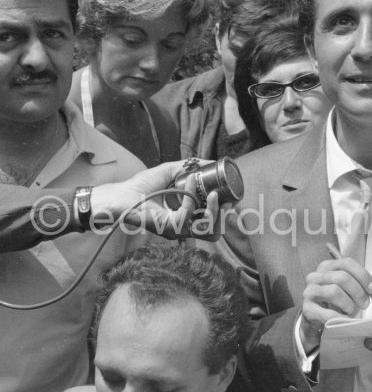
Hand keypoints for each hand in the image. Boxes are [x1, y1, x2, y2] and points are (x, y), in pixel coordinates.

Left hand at [90, 160, 218, 239]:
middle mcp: (183, 228)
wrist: (121, 194)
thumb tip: (211, 162)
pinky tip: (188, 188)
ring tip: (213, 194)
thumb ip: (190, 167)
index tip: (231, 197)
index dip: (223, 211)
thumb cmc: (141, 186)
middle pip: (213, 230)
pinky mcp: (168, 228)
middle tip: (224, 199)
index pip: (211, 222)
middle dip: (222, 214)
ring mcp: (177, 230)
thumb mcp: (170, 172)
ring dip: (213, 211)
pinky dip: (190, 200)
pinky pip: (187, 216)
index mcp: (185, 218)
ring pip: (206, 229)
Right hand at [300, 255, 371, 353]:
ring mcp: (309, 292)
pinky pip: (328, 312)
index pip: (347, 263)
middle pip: (342, 277)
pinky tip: (344, 320)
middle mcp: (315, 276)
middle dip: (358, 292)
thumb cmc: (338, 303)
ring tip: (351, 312)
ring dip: (349, 304)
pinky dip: (341, 317)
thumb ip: (361, 284)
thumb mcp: (349, 290)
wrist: (318, 322)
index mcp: (326, 267)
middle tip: (365, 304)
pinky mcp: (307, 309)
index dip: (363, 275)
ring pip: (335, 291)